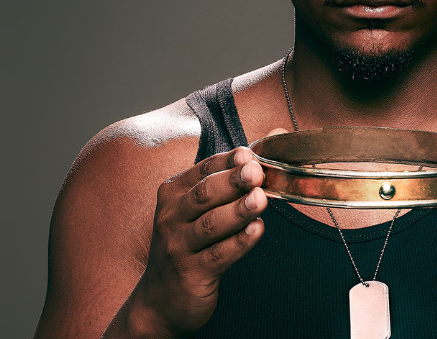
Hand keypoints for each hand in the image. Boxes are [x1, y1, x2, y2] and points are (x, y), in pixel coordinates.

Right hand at [131, 144, 268, 337]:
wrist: (161, 302)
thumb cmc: (189, 246)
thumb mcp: (199, 211)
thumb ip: (232, 177)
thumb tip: (276, 134)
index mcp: (173, 195)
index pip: (202, 170)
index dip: (227, 161)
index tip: (250, 154)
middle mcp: (170, 218)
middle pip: (204, 195)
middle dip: (232, 182)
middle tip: (257, 172)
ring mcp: (178, 247)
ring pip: (211, 224)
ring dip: (238, 210)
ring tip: (261, 199)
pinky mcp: (191, 274)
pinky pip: (218, 255)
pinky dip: (239, 242)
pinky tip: (257, 230)